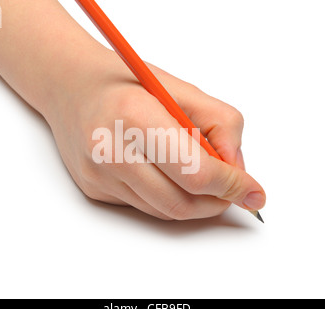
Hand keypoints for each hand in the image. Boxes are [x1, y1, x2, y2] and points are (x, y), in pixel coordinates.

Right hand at [46, 49, 265, 219]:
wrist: (71, 87)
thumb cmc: (127, 83)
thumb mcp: (182, 89)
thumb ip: (220, 125)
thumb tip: (237, 170)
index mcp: (136, 117)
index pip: (195, 171)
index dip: (231, 186)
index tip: (253, 192)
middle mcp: (111, 151)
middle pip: (181, 202)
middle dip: (216, 202)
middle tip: (231, 190)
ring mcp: (99, 175)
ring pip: (163, 210)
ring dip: (194, 202)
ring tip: (200, 177)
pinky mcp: (94, 190)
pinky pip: (144, 206)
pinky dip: (166, 196)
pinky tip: (163, 172)